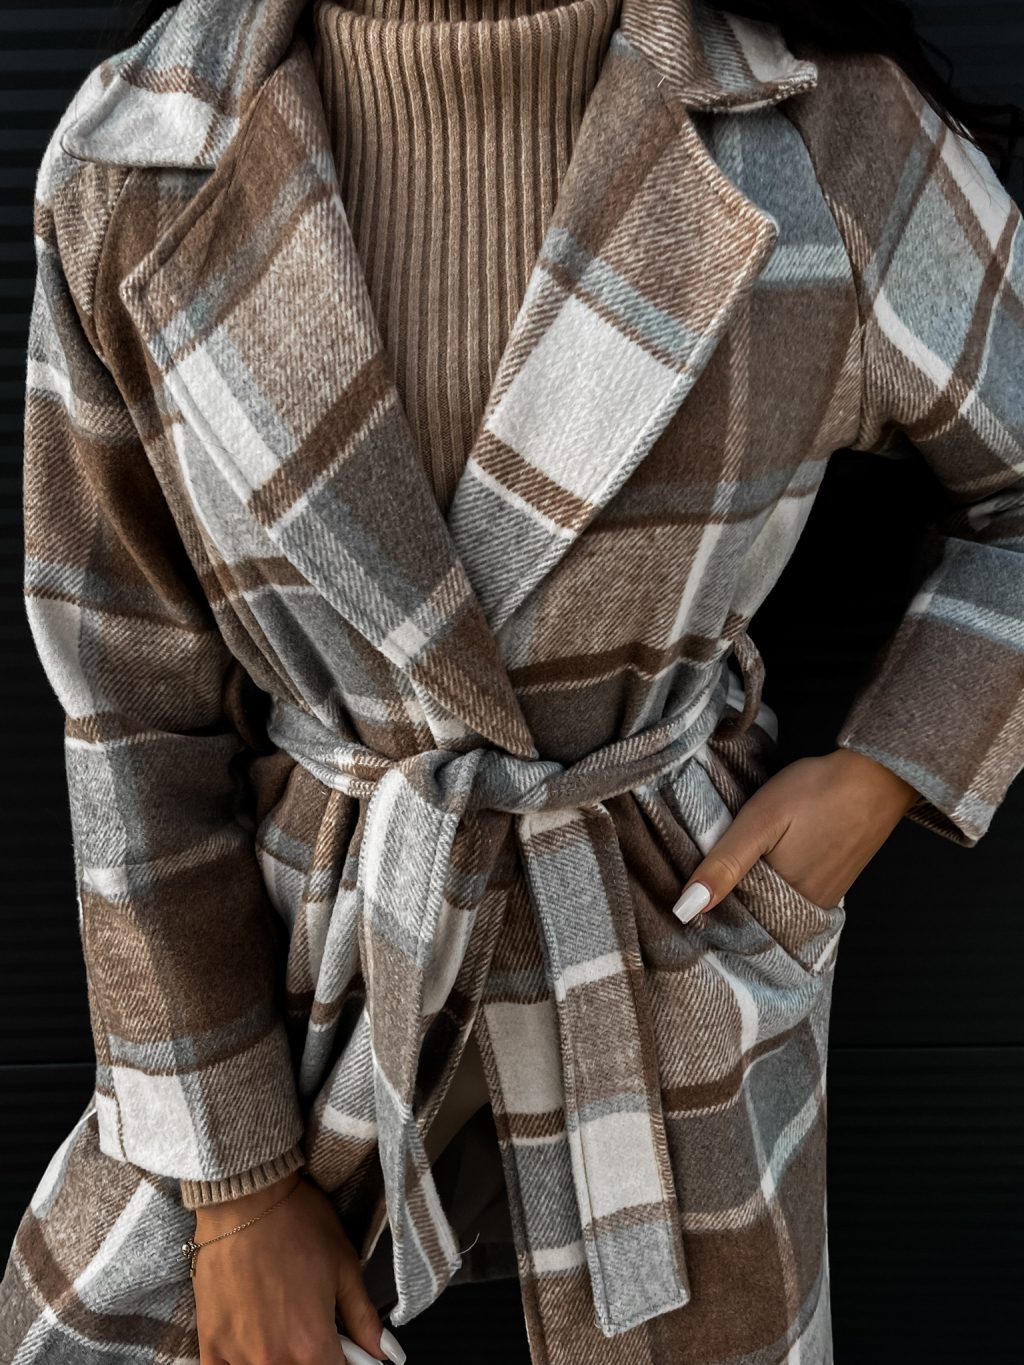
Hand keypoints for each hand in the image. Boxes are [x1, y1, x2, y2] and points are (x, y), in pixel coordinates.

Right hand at [192, 1173, 404, 1364]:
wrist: (246, 1198)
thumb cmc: (296, 1223)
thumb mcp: (344, 1265)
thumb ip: (363, 1317)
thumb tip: (383, 1351)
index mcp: (311, 1345)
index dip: (346, 1361)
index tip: (345, 1348)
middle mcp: (273, 1359)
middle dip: (313, 1357)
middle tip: (312, 1326)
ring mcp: (237, 1354)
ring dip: (280, 1358)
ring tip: (282, 1323)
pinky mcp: (210, 1342)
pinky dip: (241, 1363)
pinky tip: (253, 1340)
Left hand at [674, 748, 919, 918]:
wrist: (875, 775)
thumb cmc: (818, 792)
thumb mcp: (759, 822)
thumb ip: (725, 864)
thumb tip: (687, 908)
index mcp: (783, 900)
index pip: (729, 916)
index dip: (706, 898)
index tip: (687, 883)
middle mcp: (806, 909)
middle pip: (752, 911)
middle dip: (728, 893)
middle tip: (709, 864)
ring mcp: (823, 897)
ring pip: (771, 901)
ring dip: (751, 886)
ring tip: (737, 857)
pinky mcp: (832, 883)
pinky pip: (792, 891)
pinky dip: (775, 878)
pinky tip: (767, 857)